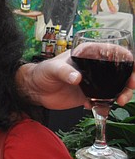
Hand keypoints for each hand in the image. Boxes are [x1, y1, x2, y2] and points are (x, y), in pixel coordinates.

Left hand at [16, 51, 132, 108]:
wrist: (34, 90)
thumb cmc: (41, 72)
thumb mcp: (52, 69)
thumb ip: (64, 72)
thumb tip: (77, 78)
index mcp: (88, 54)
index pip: (114, 52)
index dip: (127, 58)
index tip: (132, 69)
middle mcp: (94, 68)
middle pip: (120, 71)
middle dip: (129, 80)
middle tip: (129, 89)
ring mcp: (94, 82)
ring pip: (116, 86)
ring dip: (121, 93)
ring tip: (119, 101)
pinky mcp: (89, 95)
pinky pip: (104, 100)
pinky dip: (105, 104)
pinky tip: (93, 106)